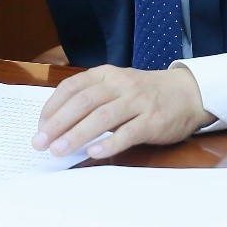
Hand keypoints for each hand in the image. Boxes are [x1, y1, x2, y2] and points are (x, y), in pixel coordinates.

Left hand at [31, 65, 216, 159]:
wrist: (186, 93)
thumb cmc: (144, 93)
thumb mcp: (116, 86)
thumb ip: (91, 99)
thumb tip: (56, 124)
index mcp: (106, 75)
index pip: (72, 87)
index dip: (53, 107)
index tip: (39, 126)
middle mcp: (120, 85)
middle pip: (84, 102)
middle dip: (58, 123)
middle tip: (40, 142)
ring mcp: (137, 102)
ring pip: (103, 117)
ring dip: (77, 134)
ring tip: (59, 150)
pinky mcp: (152, 120)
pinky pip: (128, 132)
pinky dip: (109, 143)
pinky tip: (94, 152)